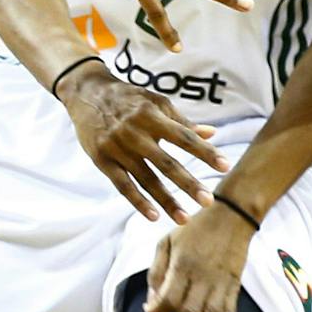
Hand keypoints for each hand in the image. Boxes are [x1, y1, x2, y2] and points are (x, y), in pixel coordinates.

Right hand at [58, 62, 227, 222]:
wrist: (87, 92)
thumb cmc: (129, 98)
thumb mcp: (155, 102)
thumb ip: (182, 121)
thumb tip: (212, 134)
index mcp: (151, 115)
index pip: (184, 137)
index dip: (205, 152)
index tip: (225, 166)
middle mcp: (134, 132)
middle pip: (166, 163)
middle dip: (188, 183)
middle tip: (208, 201)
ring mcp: (117, 148)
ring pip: (146, 179)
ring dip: (166, 200)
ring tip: (184, 218)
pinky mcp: (102, 160)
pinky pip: (122, 185)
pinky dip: (138, 201)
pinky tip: (154, 216)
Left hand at [144, 201, 254, 311]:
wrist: (232, 215)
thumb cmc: (194, 228)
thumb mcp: (167, 241)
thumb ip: (157, 271)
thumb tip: (152, 300)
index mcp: (183, 265)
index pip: (168, 298)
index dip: (156, 310)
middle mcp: (203, 277)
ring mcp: (220, 284)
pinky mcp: (233, 288)